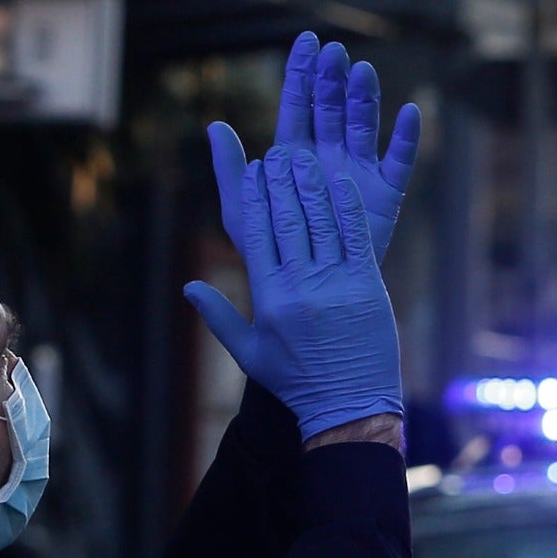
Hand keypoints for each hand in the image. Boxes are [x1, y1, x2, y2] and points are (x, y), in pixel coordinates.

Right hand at [184, 147, 401, 440]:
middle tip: (277, 153)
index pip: (258, 235)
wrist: (348, 404)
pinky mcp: (367, 284)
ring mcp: (337, 283)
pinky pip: (354, 236)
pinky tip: (339, 183)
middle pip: (288, 220)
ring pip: (321, 221)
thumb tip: (188, 287)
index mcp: (269, 299)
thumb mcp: (248, 352)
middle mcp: (301, 286)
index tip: (252, 170)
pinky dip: (345, 206)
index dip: (256, 198)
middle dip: (281, 182)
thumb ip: (218, 316)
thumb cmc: (295, 380)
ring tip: (304, 157)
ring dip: (312, 184)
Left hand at [208, 32, 420, 263]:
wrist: (307, 290)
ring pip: (363, 125)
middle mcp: (328, 156)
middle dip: (332, 79)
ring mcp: (359, 170)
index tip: (306, 40)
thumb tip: (214, 125)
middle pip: (332, 108)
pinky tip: (411, 112)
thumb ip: (230, 170)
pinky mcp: (387, 192)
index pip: (297, 106)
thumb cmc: (269, 252)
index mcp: (294, 155)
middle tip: (334, 52)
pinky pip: (400, 160)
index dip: (301, 74)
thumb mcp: (242, 212)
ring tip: (363, 71)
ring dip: (364, 98)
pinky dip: (406, 137)